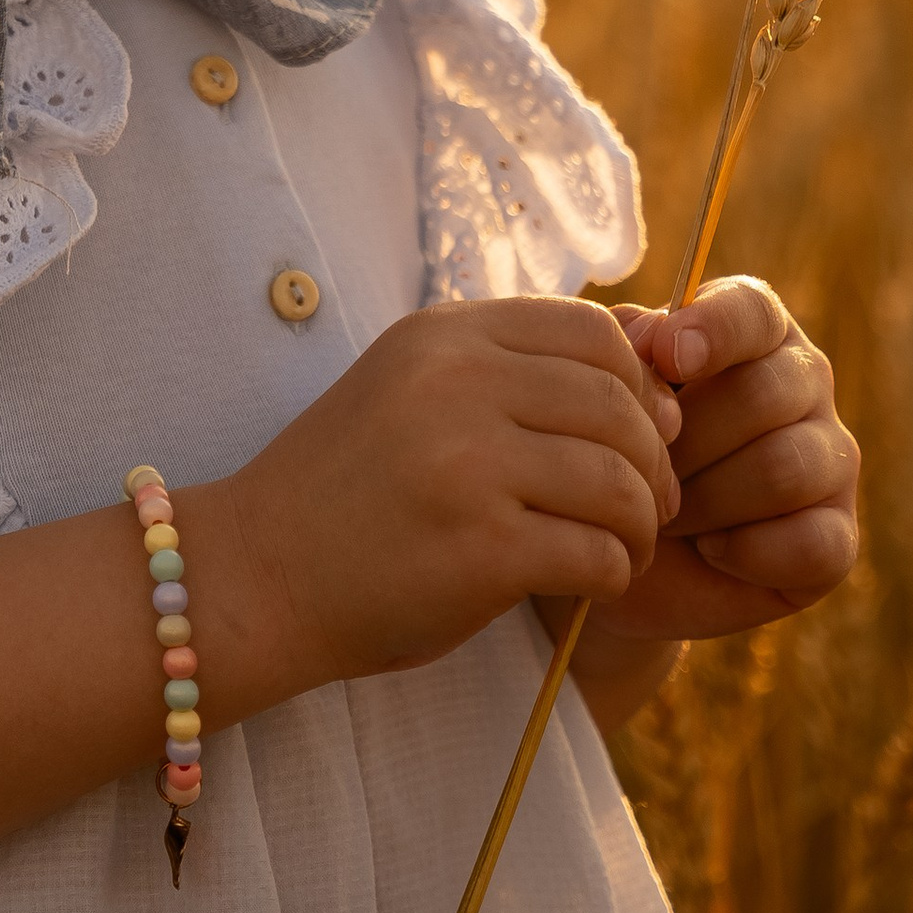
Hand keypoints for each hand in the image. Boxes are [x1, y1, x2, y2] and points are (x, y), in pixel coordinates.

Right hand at [221, 295, 684, 692]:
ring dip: (642, 525)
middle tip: (650, 506)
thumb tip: (657, 389)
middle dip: (654, 462)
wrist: (255, 575)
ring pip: (620, 482)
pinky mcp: (480, 548)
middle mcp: (455, 383)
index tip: (642, 432)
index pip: (591, 328)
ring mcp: (467, 464)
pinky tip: (593, 584)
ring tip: (625, 547)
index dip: (638, 382)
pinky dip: (615, 574)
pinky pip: (599, 553)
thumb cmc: (350, 492)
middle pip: (617, 405)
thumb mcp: (413, 392)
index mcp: (443, 334)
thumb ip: (509, 372)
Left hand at [583, 276, 859, 652]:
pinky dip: (744, 552)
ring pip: (782, 469)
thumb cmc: (621, 449)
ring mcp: (833, 459)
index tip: (668, 357)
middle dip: (687, 443)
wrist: (621, 548)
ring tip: (666, 514)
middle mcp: (806, 383)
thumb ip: (628, 349)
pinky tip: (709, 548)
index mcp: (754, 331)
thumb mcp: (611, 393)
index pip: (753, 311)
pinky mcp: (838, 537)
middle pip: (763, 395)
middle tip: (644, 470)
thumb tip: (650, 337)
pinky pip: (808, 542)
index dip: (714, 330)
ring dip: (706, 501)